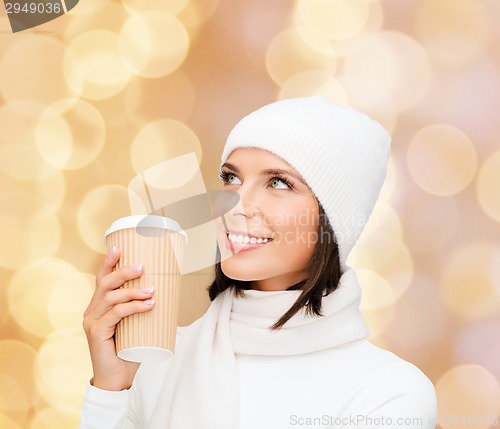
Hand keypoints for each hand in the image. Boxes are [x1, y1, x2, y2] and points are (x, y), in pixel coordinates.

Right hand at [83, 246, 154, 390]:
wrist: (117, 379)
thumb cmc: (128, 350)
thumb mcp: (135, 324)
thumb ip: (140, 309)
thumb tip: (164, 292)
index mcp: (99, 306)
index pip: (101, 279)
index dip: (108, 263)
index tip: (118, 248)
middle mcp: (92, 311)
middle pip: (105, 283)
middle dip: (123, 271)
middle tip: (142, 267)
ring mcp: (92, 321)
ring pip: (112, 297)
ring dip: (133, 291)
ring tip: (152, 291)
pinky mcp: (96, 332)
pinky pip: (116, 313)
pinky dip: (133, 307)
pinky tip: (148, 304)